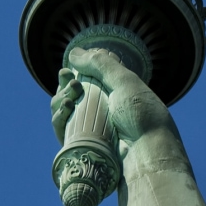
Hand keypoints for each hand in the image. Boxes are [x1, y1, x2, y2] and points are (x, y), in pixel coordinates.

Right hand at [50, 48, 172, 149]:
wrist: (147, 152)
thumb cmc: (141, 116)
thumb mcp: (125, 83)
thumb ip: (101, 64)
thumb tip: (74, 53)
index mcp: (116, 94)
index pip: (89, 80)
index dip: (76, 72)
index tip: (69, 69)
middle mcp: (104, 110)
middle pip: (72, 94)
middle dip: (65, 84)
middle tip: (71, 81)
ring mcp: (92, 128)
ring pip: (65, 110)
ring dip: (60, 98)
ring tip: (70, 96)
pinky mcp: (83, 145)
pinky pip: (63, 129)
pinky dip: (59, 117)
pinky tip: (65, 109)